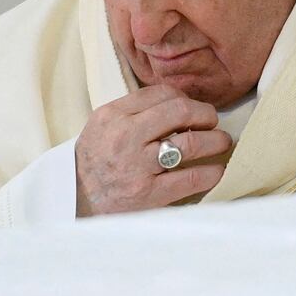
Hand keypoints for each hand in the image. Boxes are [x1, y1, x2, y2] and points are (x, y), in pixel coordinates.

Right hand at [74, 84, 230, 216]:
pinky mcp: (148, 194)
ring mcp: (137, 166)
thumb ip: (132, 112)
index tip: (193, 108)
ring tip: (222, 142)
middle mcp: (125, 137)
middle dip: (205, 114)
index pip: (160, 93)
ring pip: (190, 143)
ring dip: (215, 140)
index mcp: (113, 115)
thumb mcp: (102, 126)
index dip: (185, 98)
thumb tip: (178, 102)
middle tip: (213, 121)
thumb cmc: (92, 162)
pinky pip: (190, 178)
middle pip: (179, 111)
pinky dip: (211, 173)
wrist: (73, 202)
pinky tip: (217, 171)